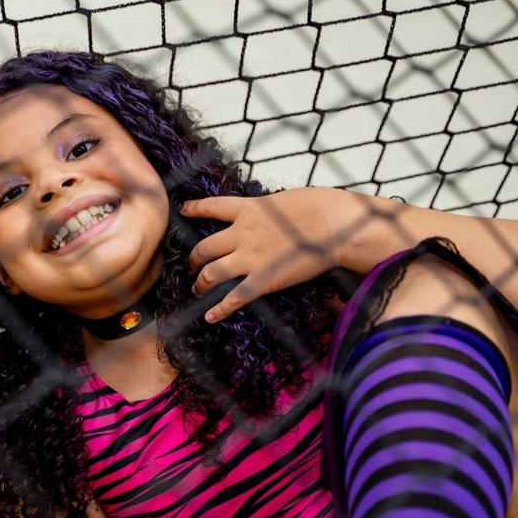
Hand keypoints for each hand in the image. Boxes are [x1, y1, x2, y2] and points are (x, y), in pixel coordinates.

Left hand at [180, 188, 347, 322]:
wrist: (333, 224)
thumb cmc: (319, 207)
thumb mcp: (285, 201)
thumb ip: (269, 210)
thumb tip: (270, 215)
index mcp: (249, 210)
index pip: (213, 207)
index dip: (195, 209)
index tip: (183, 211)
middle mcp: (242, 233)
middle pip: (204, 247)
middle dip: (194, 259)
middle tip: (192, 266)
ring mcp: (250, 257)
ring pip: (211, 273)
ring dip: (200, 284)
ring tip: (197, 290)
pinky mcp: (263, 279)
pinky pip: (234, 298)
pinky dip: (219, 309)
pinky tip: (210, 316)